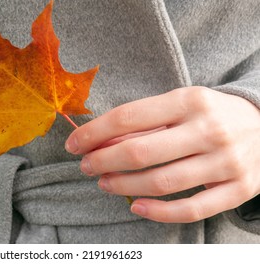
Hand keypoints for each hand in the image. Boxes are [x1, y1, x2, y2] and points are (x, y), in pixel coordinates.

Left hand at [65, 86, 259, 222]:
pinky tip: (136, 206)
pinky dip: (158, 212)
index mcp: (190, 101)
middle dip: (103, 161)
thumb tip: (101, 140)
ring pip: (161, 182)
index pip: (129, 117)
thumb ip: (145, 120)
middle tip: (86, 166)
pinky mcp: (238, 189)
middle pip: (140, 152)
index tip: (74, 143)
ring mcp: (225, 162)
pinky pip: (191, 209)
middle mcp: (209, 130)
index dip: (94, 132)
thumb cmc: (212, 113)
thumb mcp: (181, 103)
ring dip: (123, 185)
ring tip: (104, 182)